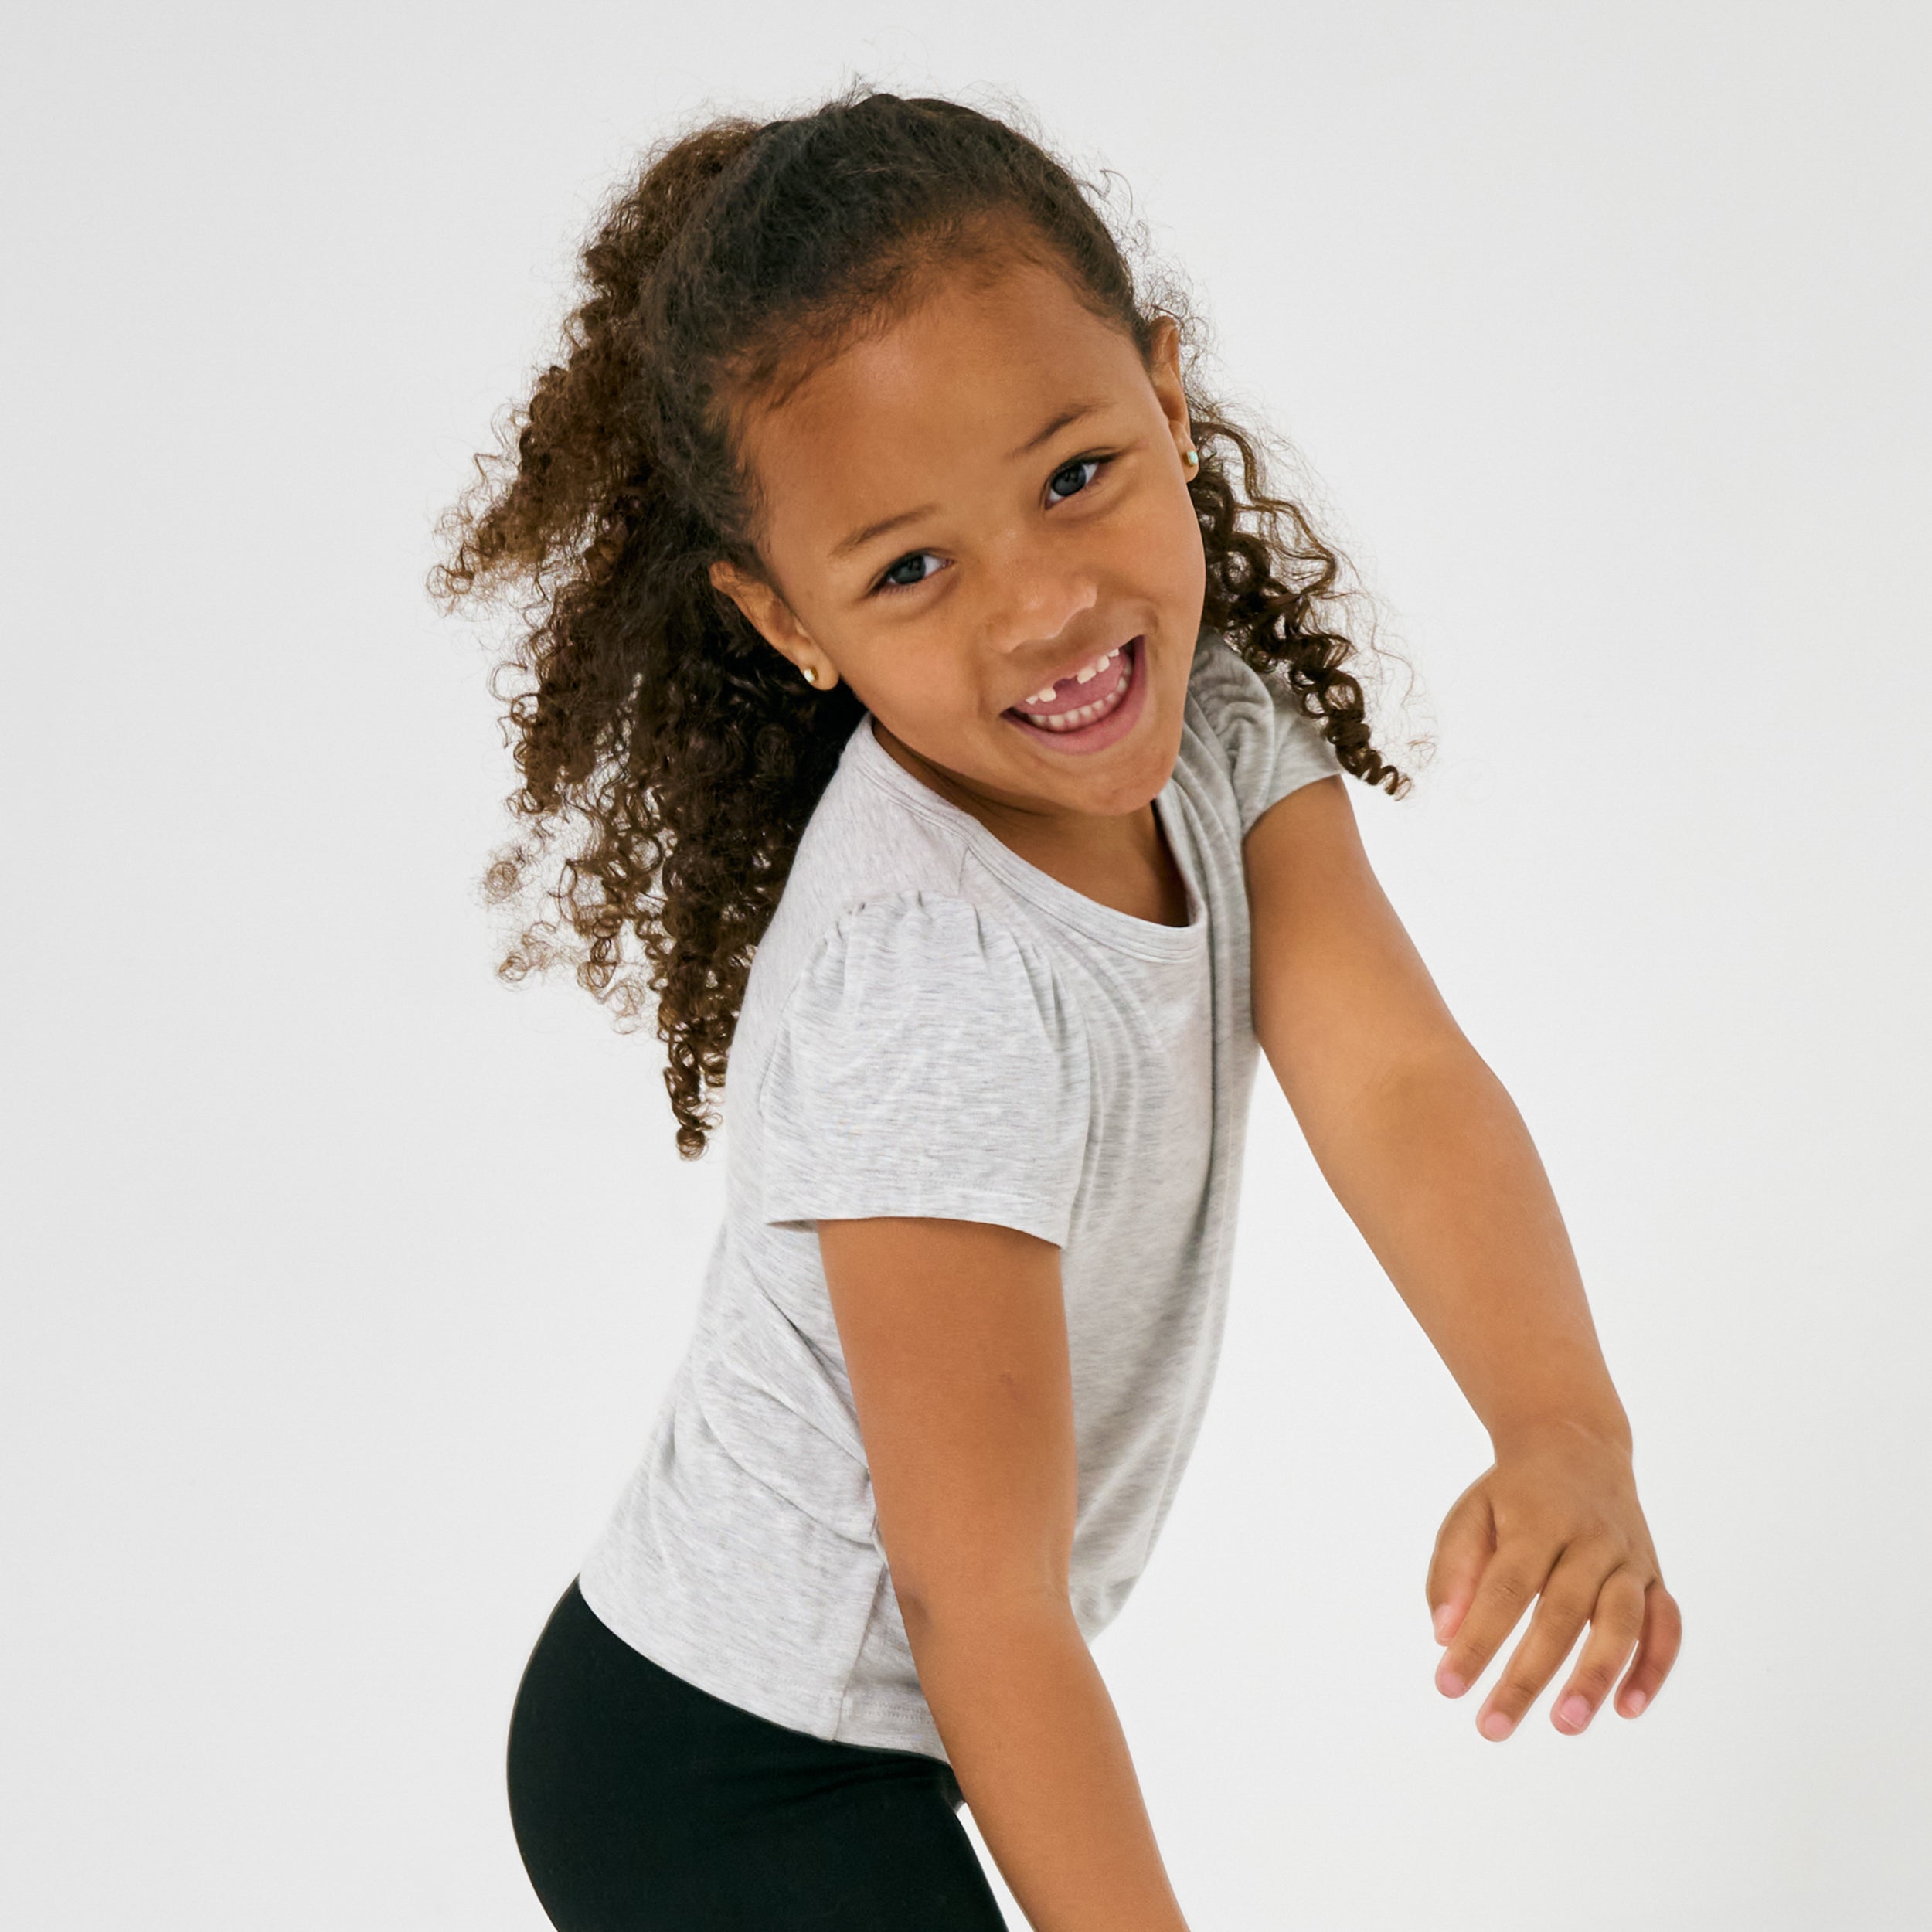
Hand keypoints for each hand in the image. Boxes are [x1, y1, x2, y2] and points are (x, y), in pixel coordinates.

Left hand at [1426, 1421, 1681, 1739]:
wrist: (1576, 1445)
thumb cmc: (1512, 1494)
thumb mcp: (1470, 1514)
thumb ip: (1453, 1572)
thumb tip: (1443, 1636)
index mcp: (1537, 1520)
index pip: (1504, 1588)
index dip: (1477, 1640)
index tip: (1447, 1686)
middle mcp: (1589, 1539)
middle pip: (1561, 1613)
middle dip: (1528, 1675)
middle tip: (1493, 1728)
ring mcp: (1628, 1557)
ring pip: (1621, 1621)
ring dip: (1597, 1675)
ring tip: (1567, 1724)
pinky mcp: (1654, 1575)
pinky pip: (1666, 1624)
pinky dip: (1654, 1667)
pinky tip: (1628, 1707)